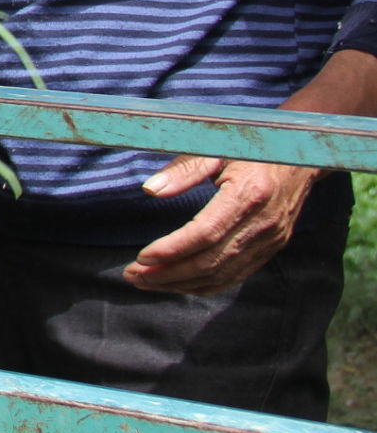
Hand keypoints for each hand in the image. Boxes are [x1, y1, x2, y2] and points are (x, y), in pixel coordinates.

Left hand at [124, 157, 317, 294]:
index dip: (172, 249)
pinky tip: (178, 283)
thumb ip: (184, 169)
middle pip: (211, 261)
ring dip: (181, 283)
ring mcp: (270, 240)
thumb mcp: (216, 148)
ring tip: (146, 281)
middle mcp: (262, 223)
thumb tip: (151, 190)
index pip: (206, 233)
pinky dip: (204, 285)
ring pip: (222, 275)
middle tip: (133, 275)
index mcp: (248, 194)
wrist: (299, 156)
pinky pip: (236, 276)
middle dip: (168, 273)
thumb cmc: (250, 148)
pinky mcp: (271, 249)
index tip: (142, 257)